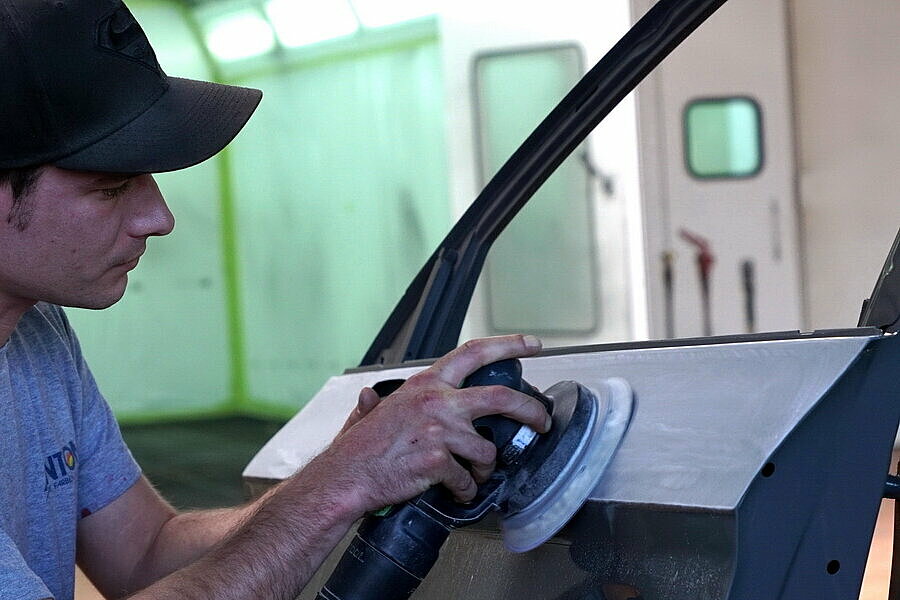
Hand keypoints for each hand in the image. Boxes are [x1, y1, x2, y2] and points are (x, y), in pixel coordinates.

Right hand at [313, 335, 548, 515]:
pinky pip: (468, 480)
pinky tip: (454, 491)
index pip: (474, 353)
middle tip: (542, 422)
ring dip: (483, 467)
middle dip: (530, 410)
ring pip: (487, 450)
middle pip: (501, 397)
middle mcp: (437, 402)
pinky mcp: (440, 461)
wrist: (345, 477)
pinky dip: (465, 490)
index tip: (530, 344)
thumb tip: (369, 397)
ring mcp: (440, 431)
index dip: (507, 345)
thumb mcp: (372, 412)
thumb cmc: (359, 448)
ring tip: (470, 475)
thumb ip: (378, 402)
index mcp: (426, 385)